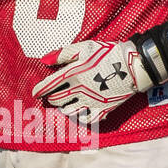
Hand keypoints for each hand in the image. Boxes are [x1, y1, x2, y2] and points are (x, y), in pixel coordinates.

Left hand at [31, 38, 153, 124]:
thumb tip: (44, 60)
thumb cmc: (107, 53)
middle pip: (56, 100)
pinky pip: (86, 119)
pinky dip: (80, 117)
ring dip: (63, 108)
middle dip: (51, 98)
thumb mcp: (84, 47)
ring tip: (64, 104)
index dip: (39, 90)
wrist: (132, 65)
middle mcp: (79, 90)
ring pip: (69, 111)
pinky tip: (79, 112)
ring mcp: (91, 102)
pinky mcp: (102, 109)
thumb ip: (62, 54)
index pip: (48, 85)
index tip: (35, 92)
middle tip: (51, 96)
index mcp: (73, 73)